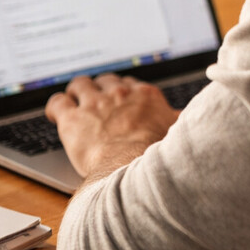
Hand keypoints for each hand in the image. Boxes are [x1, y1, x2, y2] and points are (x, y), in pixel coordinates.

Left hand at [45, 74, 179, 177]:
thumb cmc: (155, 156)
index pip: (130, 84)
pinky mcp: (72, 119)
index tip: (120, 101)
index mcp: (145, 96)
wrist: (131, 169)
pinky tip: (55, 113)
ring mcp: (94, 104)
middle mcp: (118, 94)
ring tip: (73, 100)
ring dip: (76, 91)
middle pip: (105, 80)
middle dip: (100, 88)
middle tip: (96, 100)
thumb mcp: (178, 133)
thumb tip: (195, 119)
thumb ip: (182, 122)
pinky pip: (57, 102)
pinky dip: (55, 105)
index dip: (123, 92)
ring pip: (79, 84)